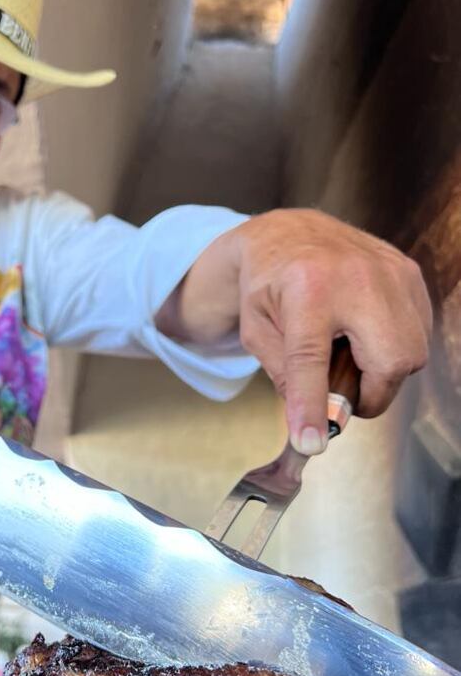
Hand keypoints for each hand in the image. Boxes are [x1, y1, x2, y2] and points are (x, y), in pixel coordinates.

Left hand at [160, 208, 431, 453]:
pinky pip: (418, 332)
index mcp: (305, 287)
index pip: (311, 359)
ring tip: (348, 356)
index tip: (311, 441)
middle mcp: (356, 275)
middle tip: (341, 395)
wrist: (289, 234)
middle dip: (369, 395)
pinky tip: (364, 335)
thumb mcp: (257, 332)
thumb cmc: (268, 285)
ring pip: (411, 353)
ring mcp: (390, 270)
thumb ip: (284, 377)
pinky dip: (394, 347)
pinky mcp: (408, 272)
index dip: (312, 405)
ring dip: (382, 372)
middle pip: (388, 362)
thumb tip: (314, 423)